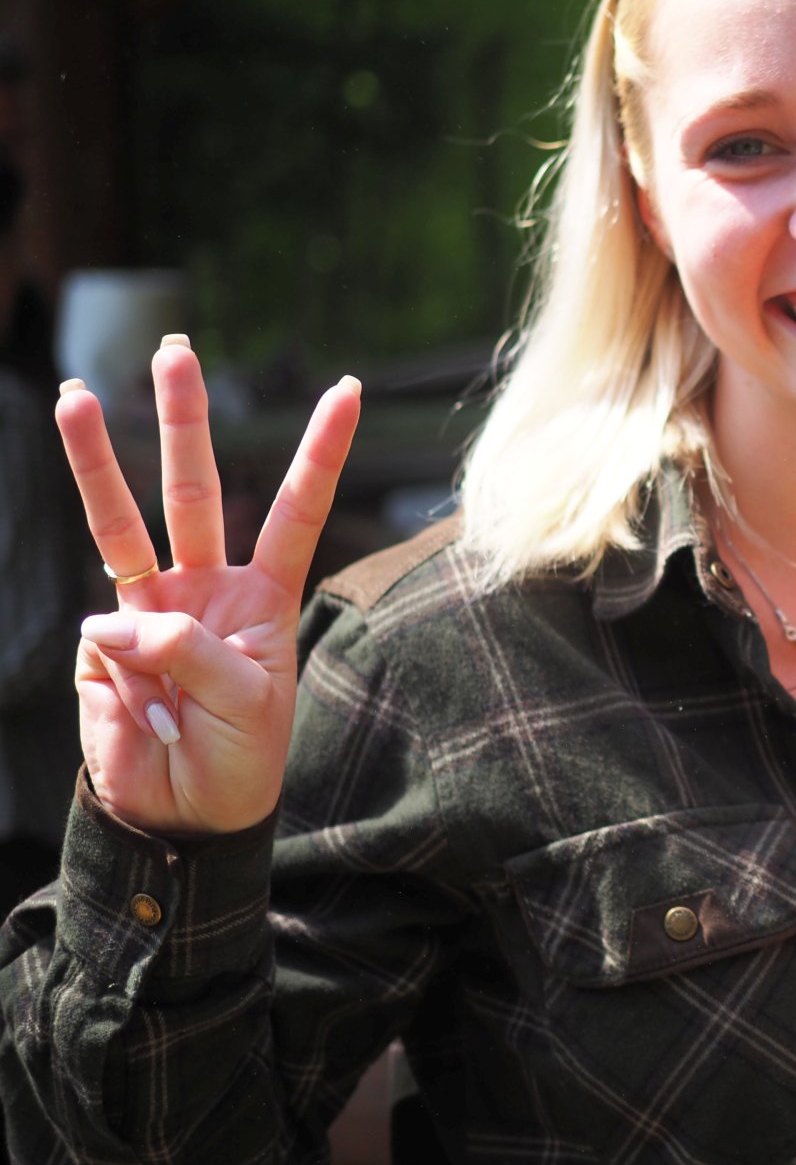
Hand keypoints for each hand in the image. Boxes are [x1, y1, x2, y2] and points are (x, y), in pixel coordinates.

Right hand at [55, 337, 360, 835]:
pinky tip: (143, 709)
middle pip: (193, 489)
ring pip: (121, 522)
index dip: (320, 452)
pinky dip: (120, 668)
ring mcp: (149, 609)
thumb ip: (190, 651)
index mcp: (264, 594)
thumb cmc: (239, 759)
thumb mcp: (247, 705)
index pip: (296, 508)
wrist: (185, 816)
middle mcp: (206, 587)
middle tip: (175, 349)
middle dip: (183, 420)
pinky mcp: (103, 646)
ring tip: (76, 394)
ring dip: (98, 458)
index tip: (348, 389)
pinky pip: (104, 637)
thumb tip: (119, 617)